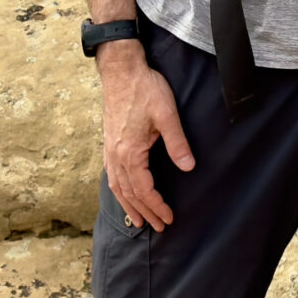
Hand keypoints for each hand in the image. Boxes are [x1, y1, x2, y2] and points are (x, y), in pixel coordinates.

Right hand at [100, 47, 194, 232]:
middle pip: (130, 193)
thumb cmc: (145, 89)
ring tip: (139, 220)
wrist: (121, 70)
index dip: (157, 206)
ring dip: (129, 205)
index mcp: (129, 152)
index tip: (169, 218)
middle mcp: (115, 155)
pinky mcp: (109, 143)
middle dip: (145, 212)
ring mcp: (109, 150)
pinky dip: (118, 190)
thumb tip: (188, 167)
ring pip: (117, 186)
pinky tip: (123, 193)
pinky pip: (111, 175)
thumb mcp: (167, 114)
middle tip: (159, 227)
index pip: (144, 189)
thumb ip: (177, 142)